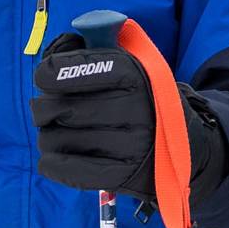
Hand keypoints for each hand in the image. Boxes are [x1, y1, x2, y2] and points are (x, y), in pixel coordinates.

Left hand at [29, 33, 227, 199]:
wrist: (186, 145)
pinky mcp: (125, 175)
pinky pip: (73, 170)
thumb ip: (89, 52)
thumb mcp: (130, 65)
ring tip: (54, 132)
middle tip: (45, 109)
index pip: (84, 69)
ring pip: (62, 140)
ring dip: (48, 135)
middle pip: (64, 108)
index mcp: (137, 75)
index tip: (42, 77)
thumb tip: (53, 55)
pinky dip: (52, 163)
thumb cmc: (143, 99)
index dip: (52, 72)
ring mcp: (132, 145)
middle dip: (45, 108)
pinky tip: (51, 156)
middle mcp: (137, 109)